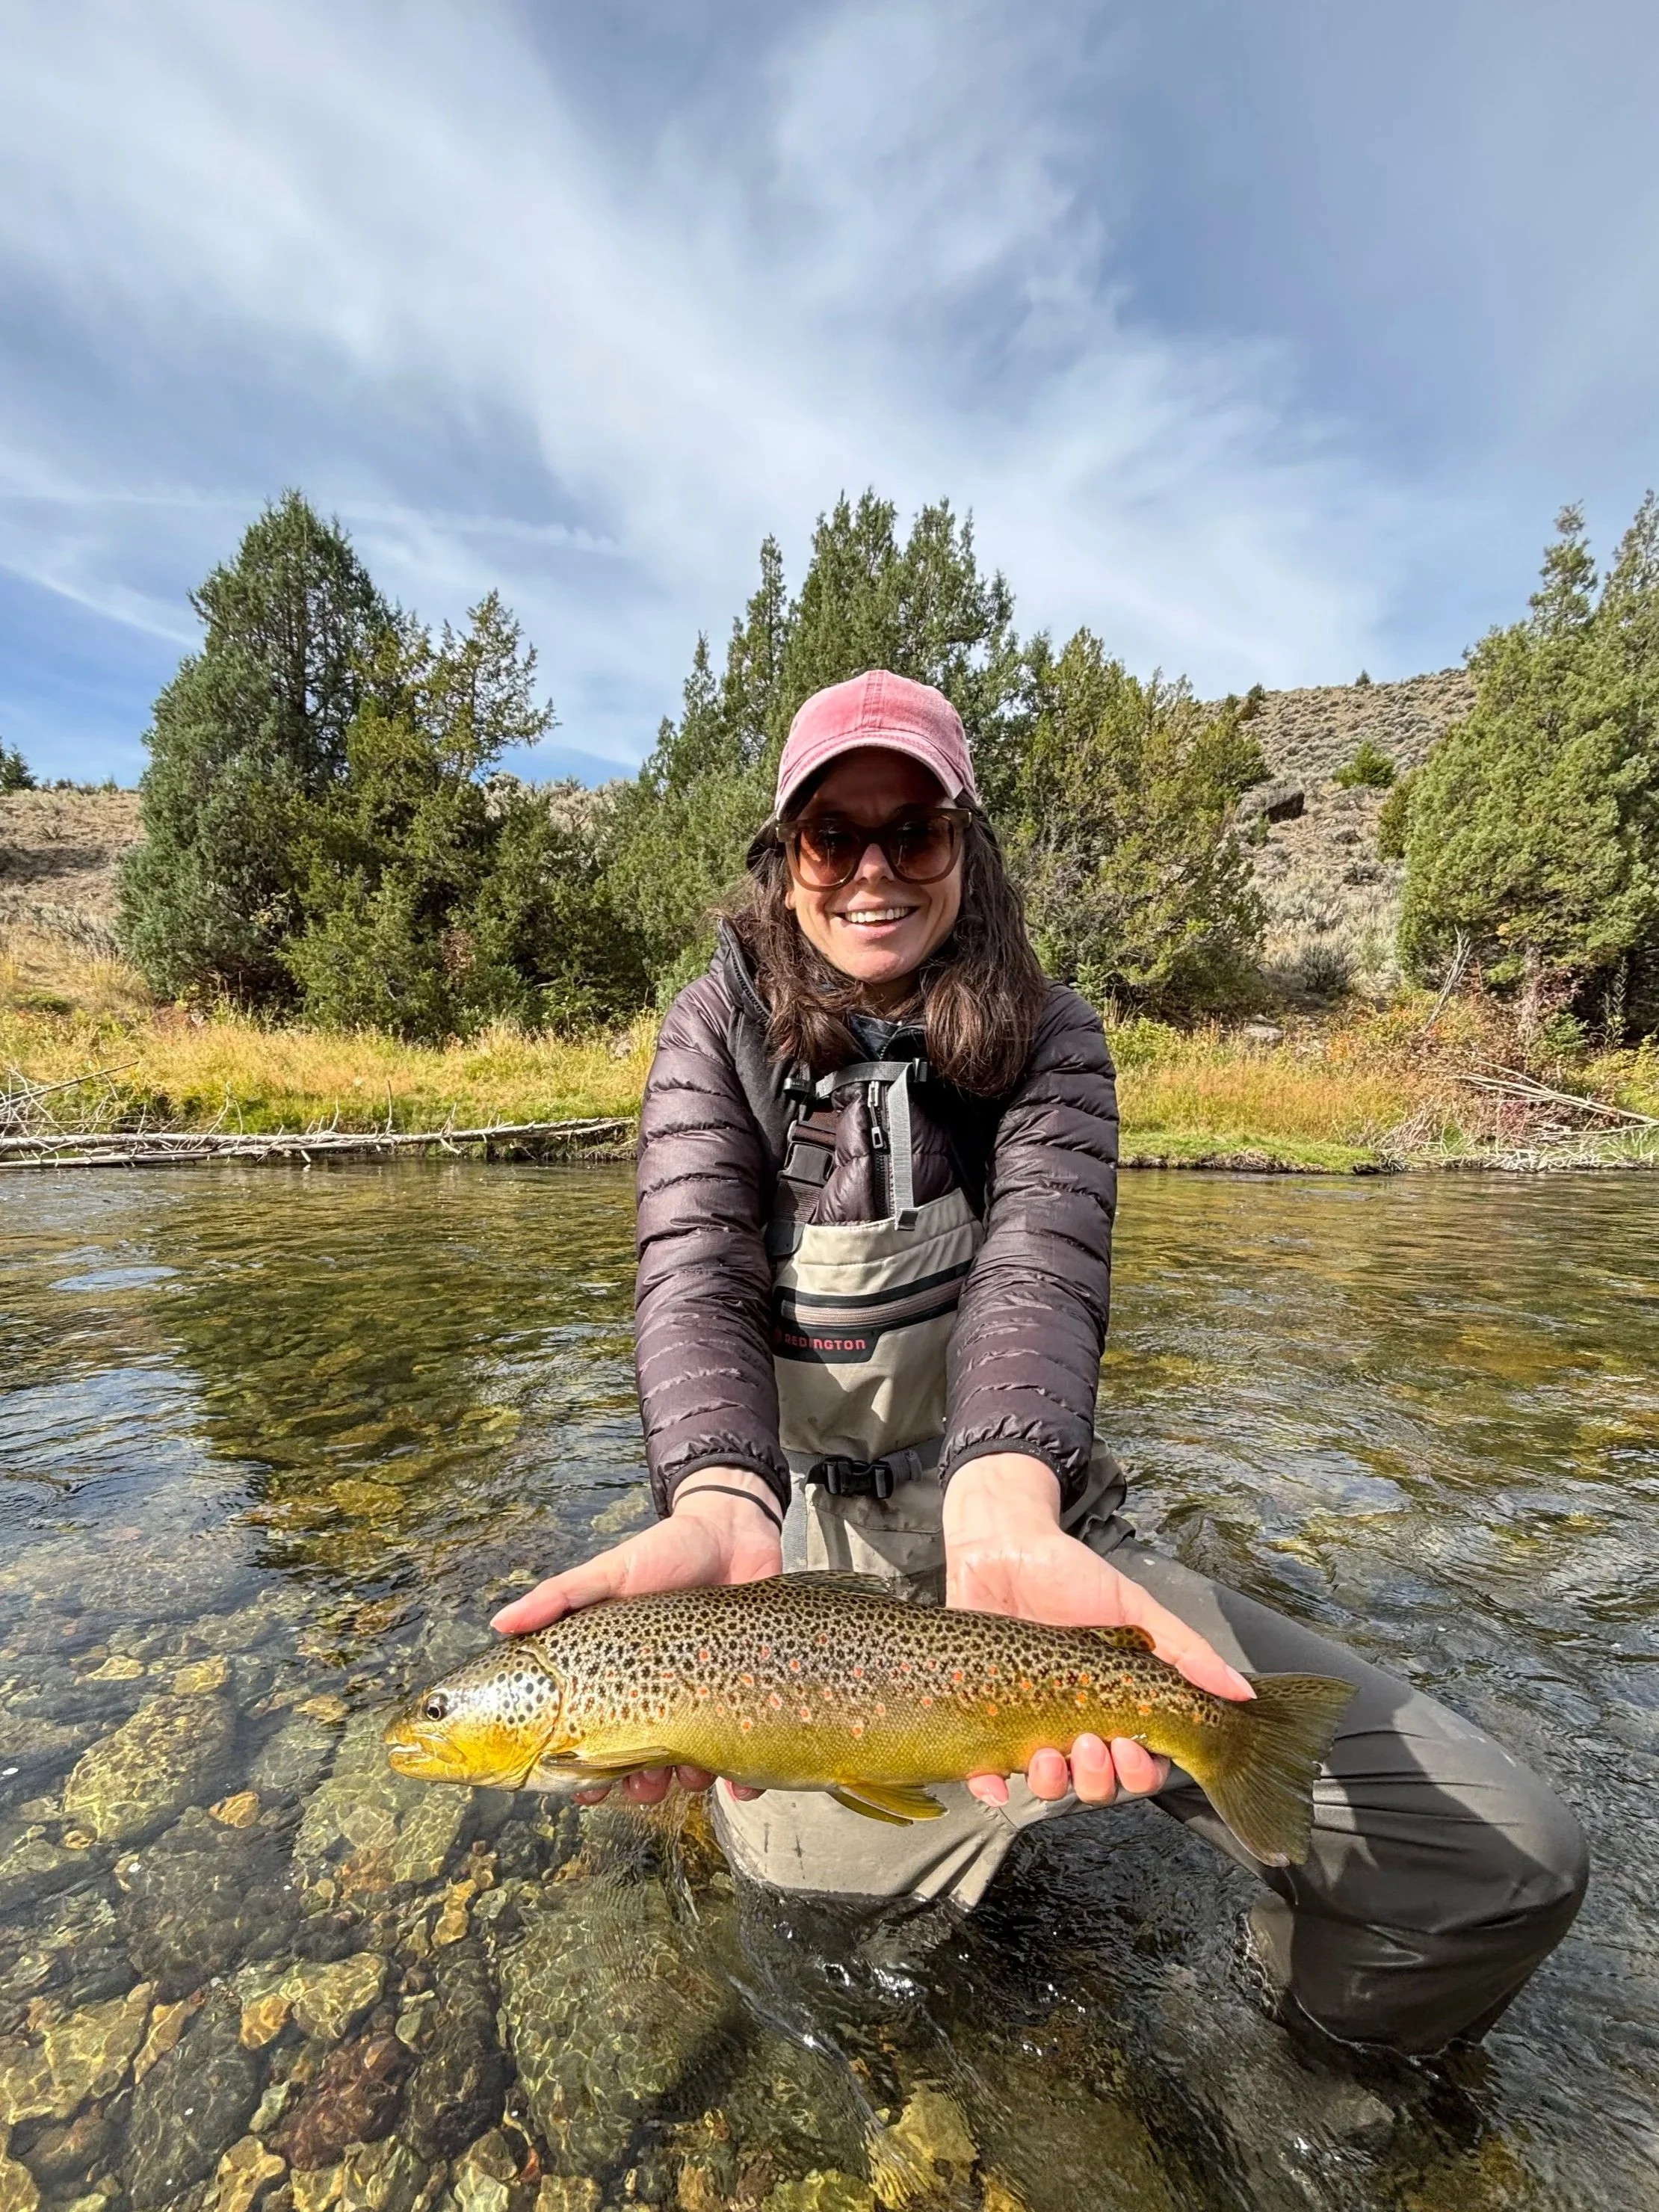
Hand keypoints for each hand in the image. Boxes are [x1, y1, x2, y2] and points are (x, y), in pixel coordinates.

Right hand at [491, 1469, 782, 1807]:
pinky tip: (741, 1785)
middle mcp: (657, 1694)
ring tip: (689, 1772)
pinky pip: (743, 1749)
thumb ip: (559, 1597)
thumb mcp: (609, 1571)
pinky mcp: (746, 1694)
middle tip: (639, 1785)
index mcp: (617, 1674)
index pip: (591, 1735)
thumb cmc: (666, 1550)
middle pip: (639, 1763)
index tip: (583, 1788)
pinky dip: (742, 1780)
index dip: (583, 1770)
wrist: (734, 1530)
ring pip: (688, 1767)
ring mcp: (702, 1697)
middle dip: (637, 1787)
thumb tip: (499, 1624)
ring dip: (685, 1783)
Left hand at [943, 1453, 1252, 1810]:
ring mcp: (1028, 1723)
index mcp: (1114, 1705)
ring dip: (1053, 1782)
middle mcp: (1074, 1722)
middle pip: (1096, 1783)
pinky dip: (991, 1786)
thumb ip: (1186, 1651)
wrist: (1002, 1546)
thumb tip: (1241, 1694)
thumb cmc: (1070, 1575)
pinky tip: (995, 1781)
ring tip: (1050, 1753)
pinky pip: (985, 1772)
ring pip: (1048, 1782)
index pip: (1138, 1763)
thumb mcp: (1134, 1608)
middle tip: (1092, 1743)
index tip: (1132, 1744)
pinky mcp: (983, 1717)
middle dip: (1098, 1777)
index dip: (1140, 1770)